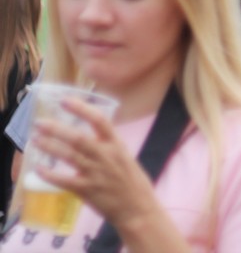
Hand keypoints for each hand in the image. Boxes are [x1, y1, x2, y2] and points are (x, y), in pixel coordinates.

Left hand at [31, 98, 160, 227]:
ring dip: (50, 147)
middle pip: (78, 138)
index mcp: (117, 145)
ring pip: (69, 156)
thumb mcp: (125, 157)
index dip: (82, 109)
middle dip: (57, 129)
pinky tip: (38, 169)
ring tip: (35, 140)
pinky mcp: (87, 189)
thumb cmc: (133, 182)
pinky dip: (50, 174)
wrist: (137, 207)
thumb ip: (108, 147)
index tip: (65, 101)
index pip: (100, 121)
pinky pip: (64, 180)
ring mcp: (95, 173)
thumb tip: (91, 137)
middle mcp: (106, 156)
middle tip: (40, 122)